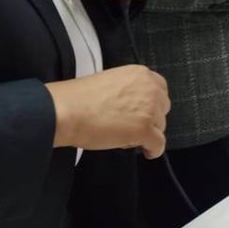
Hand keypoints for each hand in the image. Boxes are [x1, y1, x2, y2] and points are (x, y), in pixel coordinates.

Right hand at [46, 65, 169, 158]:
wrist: (66, 111)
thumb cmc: (79, 98)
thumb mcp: (111, 82)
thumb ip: (128, 90)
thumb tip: (133, 106)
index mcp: (141, 74)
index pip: (160, 89)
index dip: (152, 104)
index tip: (143, 112)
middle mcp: (150, 89)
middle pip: (162, 108)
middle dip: (150, 118)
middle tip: (130, 126)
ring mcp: (149, 109)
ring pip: (160, 126)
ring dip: (147, 133)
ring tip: (124, 137)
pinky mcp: (144, 129)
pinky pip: (159, 144)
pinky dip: (154, 150)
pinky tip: (147, 152)